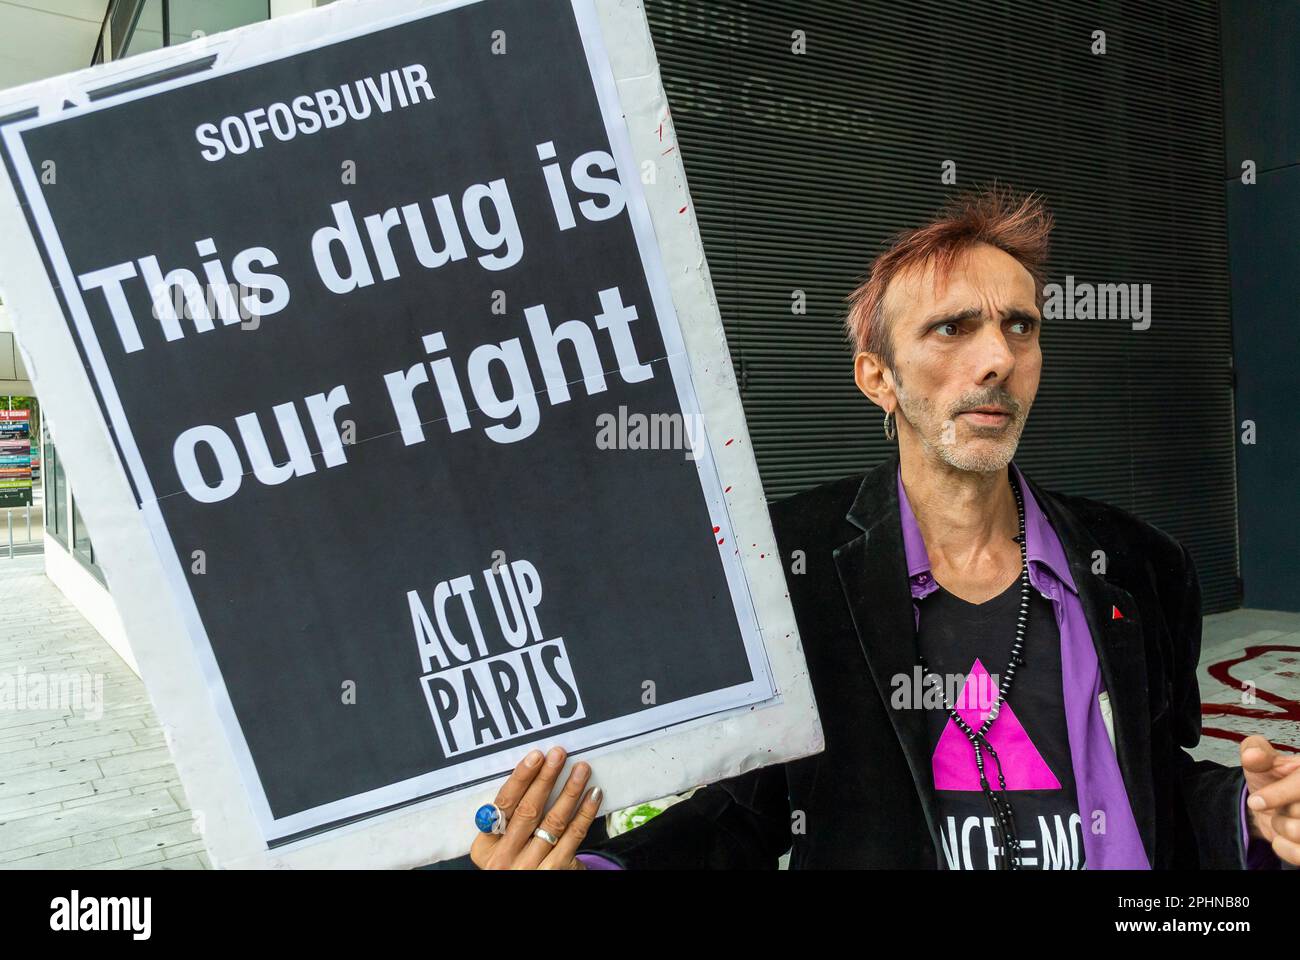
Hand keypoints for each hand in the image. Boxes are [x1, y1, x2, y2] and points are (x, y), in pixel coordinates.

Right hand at [470, 745, 601, 869]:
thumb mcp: (501, 844)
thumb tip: (534, 772)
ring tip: (581, 769)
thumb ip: (509, 818)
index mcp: (486, 846)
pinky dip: (585, 813)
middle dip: (546, 778)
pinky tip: (593, 795)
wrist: (526, 887)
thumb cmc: (517, 859)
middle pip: (528, 810)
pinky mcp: (555, 870)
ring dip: (569, 791)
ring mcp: (530, 866)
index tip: (536, 756)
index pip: (503, 805)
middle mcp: (504, 858)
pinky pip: (573, 836)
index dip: (520, 778)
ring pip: (554, 821)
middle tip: (559, 755)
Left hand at [1241, 735, 1299, 864]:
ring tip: (1281, 819)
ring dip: (1283, 828)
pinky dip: (1285, 848)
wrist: (1270, 805)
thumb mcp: (1259, 761)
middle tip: (1277, 807)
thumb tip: (1253, 755)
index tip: (1255, 801)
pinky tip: (1281, 838)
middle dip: (1282, 811)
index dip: (1278, 795)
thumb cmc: (1271, 779)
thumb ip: (1254, 751)